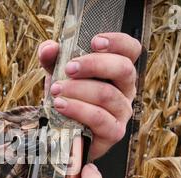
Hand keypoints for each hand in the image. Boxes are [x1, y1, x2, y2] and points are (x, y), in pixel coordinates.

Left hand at [38, 33, 141, 158]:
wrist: (63, 132)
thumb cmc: (68, 98)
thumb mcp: (58, 74)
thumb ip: (52, 59)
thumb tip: (49, 48)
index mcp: (118, 71)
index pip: (131, 50)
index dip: (118, 42)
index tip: (94, 41)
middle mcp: (126, 90)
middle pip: (124, 69)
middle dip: (94, 65)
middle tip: (69, 68)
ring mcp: (123, 112)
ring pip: (108, 95)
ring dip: (79, 90)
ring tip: (57, 91)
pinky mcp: (114, 132)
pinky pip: (100, 118)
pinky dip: (78, 110)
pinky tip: (61, 106)